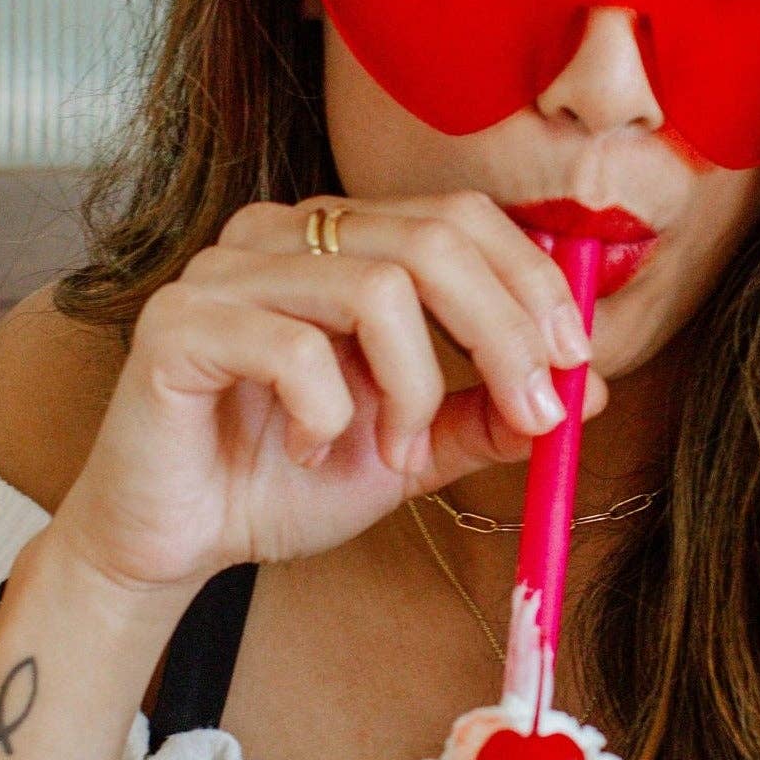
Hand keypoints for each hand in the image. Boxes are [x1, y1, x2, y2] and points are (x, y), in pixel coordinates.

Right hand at [50, 192, 603, 592]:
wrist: (173, 540)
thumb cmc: (277, 479)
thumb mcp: (409, 448)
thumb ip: (484, 416)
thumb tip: (586, 390)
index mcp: (338, 242)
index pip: (458, 218)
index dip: (529, 283)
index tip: (574, 361)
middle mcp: (281, 235)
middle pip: (432, 240)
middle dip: (503, 334)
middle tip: (531, 414)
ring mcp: (224, 271)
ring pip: (376, 289)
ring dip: (413, 389)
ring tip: (391, 451)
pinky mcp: (178, 324)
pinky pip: (294, 347)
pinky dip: (327, 413)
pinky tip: (307, 449)